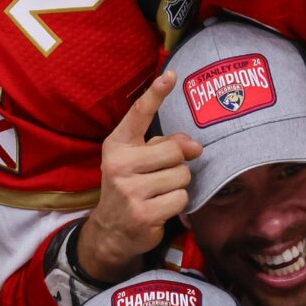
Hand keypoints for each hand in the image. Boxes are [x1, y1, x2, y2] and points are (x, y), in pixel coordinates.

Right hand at [76, 68, 196, 280]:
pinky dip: (176, 204)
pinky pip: (181, 198)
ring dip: (177, 185)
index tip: (171, 75)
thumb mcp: (139, 160)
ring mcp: (129, 190)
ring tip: (158, 193)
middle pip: (174, 150)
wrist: (111, 230)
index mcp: (117, 144)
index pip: (138, 114)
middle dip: (177, 163)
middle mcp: (119, 164)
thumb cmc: (131, 186)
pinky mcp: (143, 213)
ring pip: (181, 176)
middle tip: (160, 175)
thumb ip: (165, 144)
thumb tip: (195, 146)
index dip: (156, 93)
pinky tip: (159, 207)